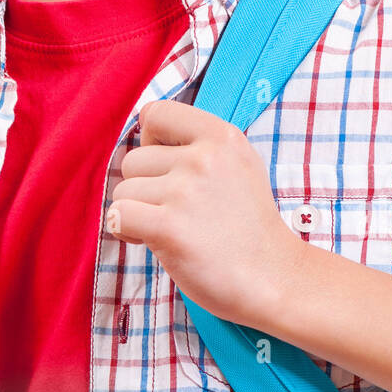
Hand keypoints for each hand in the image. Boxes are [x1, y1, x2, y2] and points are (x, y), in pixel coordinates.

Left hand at [108, 99, 302, 327]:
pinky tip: (150, 239)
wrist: (274, 279)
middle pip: (133, 159)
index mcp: (222, 136)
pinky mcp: (168, 227)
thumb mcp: (238, 166)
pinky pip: (117, 216)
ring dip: (137, 212)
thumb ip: (198, 146)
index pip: (156, 113)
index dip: (151, 141)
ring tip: (172, 229)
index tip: (169, 168)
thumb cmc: (249, 228)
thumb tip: (143, 135)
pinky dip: (125, 230)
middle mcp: (203, 157)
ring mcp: (185, 192)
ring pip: (123, 190)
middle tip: (177, 211)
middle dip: (145, 187)